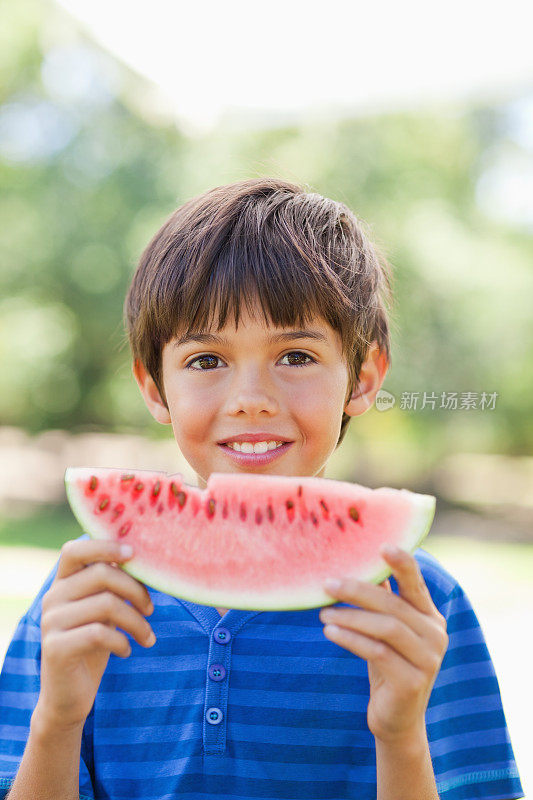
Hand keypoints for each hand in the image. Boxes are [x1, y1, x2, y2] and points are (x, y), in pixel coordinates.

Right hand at [37, 539, 155, 731]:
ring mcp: (50, 622)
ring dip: (136, 622)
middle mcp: (52, 597)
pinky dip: (122, 641)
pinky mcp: (55, 647)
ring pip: (107, 604)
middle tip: (151, 609)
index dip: (105, 546)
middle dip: (135, 590)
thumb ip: (113, 585)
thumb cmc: (94, 645)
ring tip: (147, 637)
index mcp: (63, 583)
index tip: (134, 554)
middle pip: (102, 574)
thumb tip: (144, 559)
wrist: (68, 695)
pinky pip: (99, 633)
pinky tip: (126, 651)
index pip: (75, 549)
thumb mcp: (104, 610)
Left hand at [319, 545, 448, 743]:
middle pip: (393, 605)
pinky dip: (351, 639)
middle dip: (358, 591)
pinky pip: (378, 652)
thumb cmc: (387, 662)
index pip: (417, 583)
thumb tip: (355, 560)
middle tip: (327, 583)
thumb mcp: (384, 628)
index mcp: (430, 616)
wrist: (395, 717)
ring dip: (350, 616)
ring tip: (323, 612)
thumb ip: (380, 598)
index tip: (381, 545)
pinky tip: (331, 632)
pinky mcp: (413, 682)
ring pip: (386, 627)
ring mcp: (428, 660)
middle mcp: (436, 634)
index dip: (402, 563)